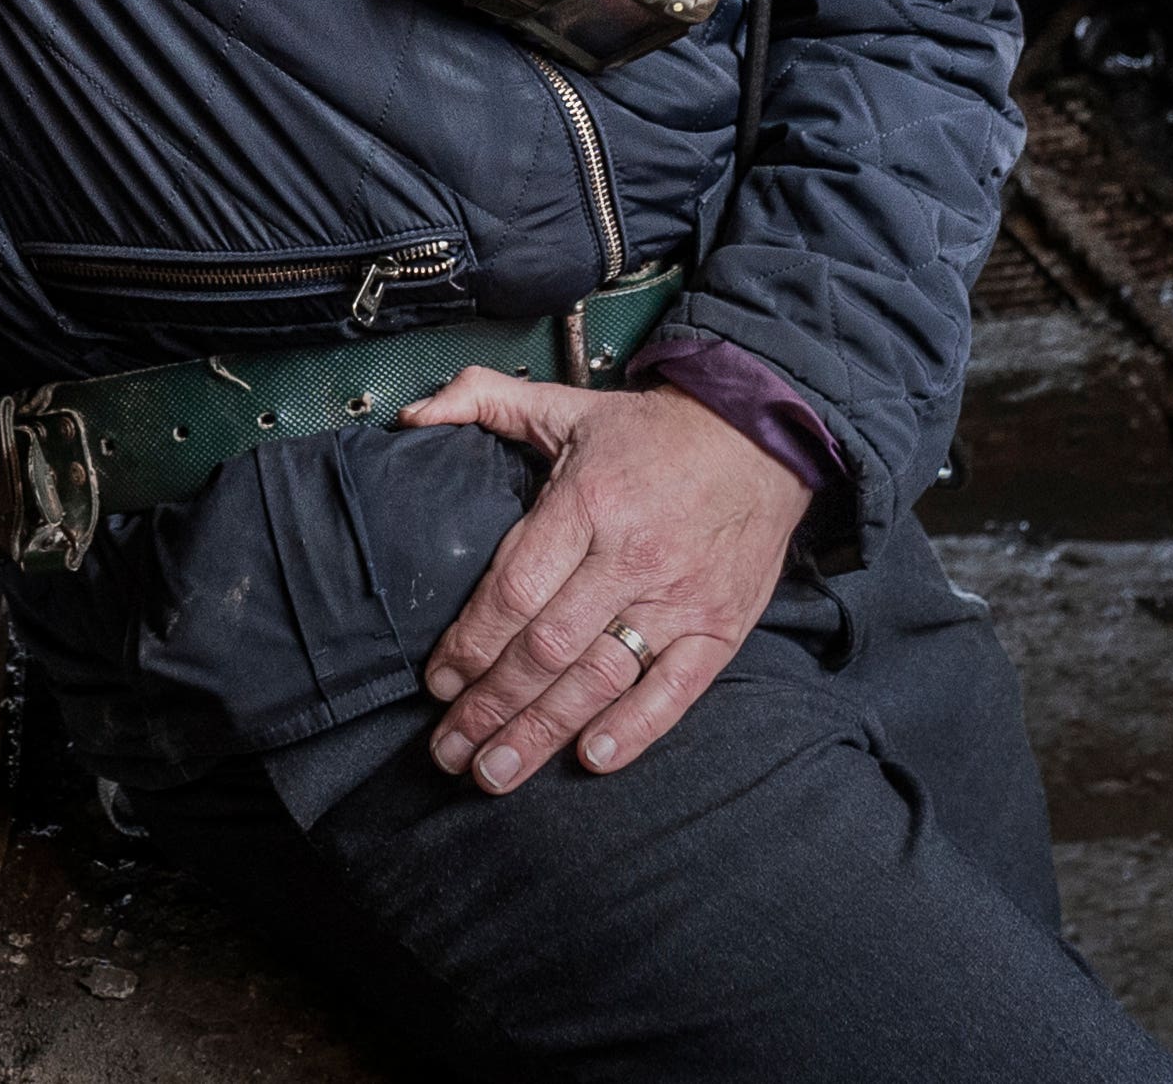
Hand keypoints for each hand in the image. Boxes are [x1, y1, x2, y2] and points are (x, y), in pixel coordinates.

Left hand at [398, 371, 809, 793]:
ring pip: (600, 680)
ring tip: (494, 773)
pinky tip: (590, 758)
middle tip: (449, 749)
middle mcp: (631, 557)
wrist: (760, 435)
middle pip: (547, 649)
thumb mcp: (565, 403)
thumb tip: (412, 417)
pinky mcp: (719, 628)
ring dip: (542, 734)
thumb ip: (482, 399)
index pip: (515, 590)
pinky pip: (675, 691)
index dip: (470, 645)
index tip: (437, 682)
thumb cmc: (652, 431)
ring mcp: (679, 598)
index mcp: (588, 503)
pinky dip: (634, 730)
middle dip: (490, 707)